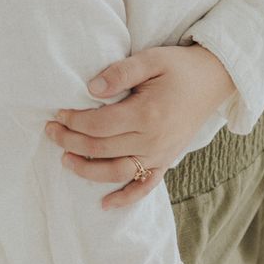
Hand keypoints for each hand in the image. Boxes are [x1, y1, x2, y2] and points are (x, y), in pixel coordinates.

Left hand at [44, 43, 236, 208]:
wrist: (213, 80)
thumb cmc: (178, 67)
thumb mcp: (151, 59)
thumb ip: (120, 73)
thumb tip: (91, 89)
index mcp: (146, 114)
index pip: (98, 125)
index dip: (73, 122)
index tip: (57, 114)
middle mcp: (153, 140)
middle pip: (101, 149)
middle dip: (71, 142)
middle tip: (51, 132)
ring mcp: (160, 154)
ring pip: (117, 173)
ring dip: (87, 171)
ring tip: (65, 160)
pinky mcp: (166, 161)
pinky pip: (144, 186)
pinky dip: (125, 198)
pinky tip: (104, 204)